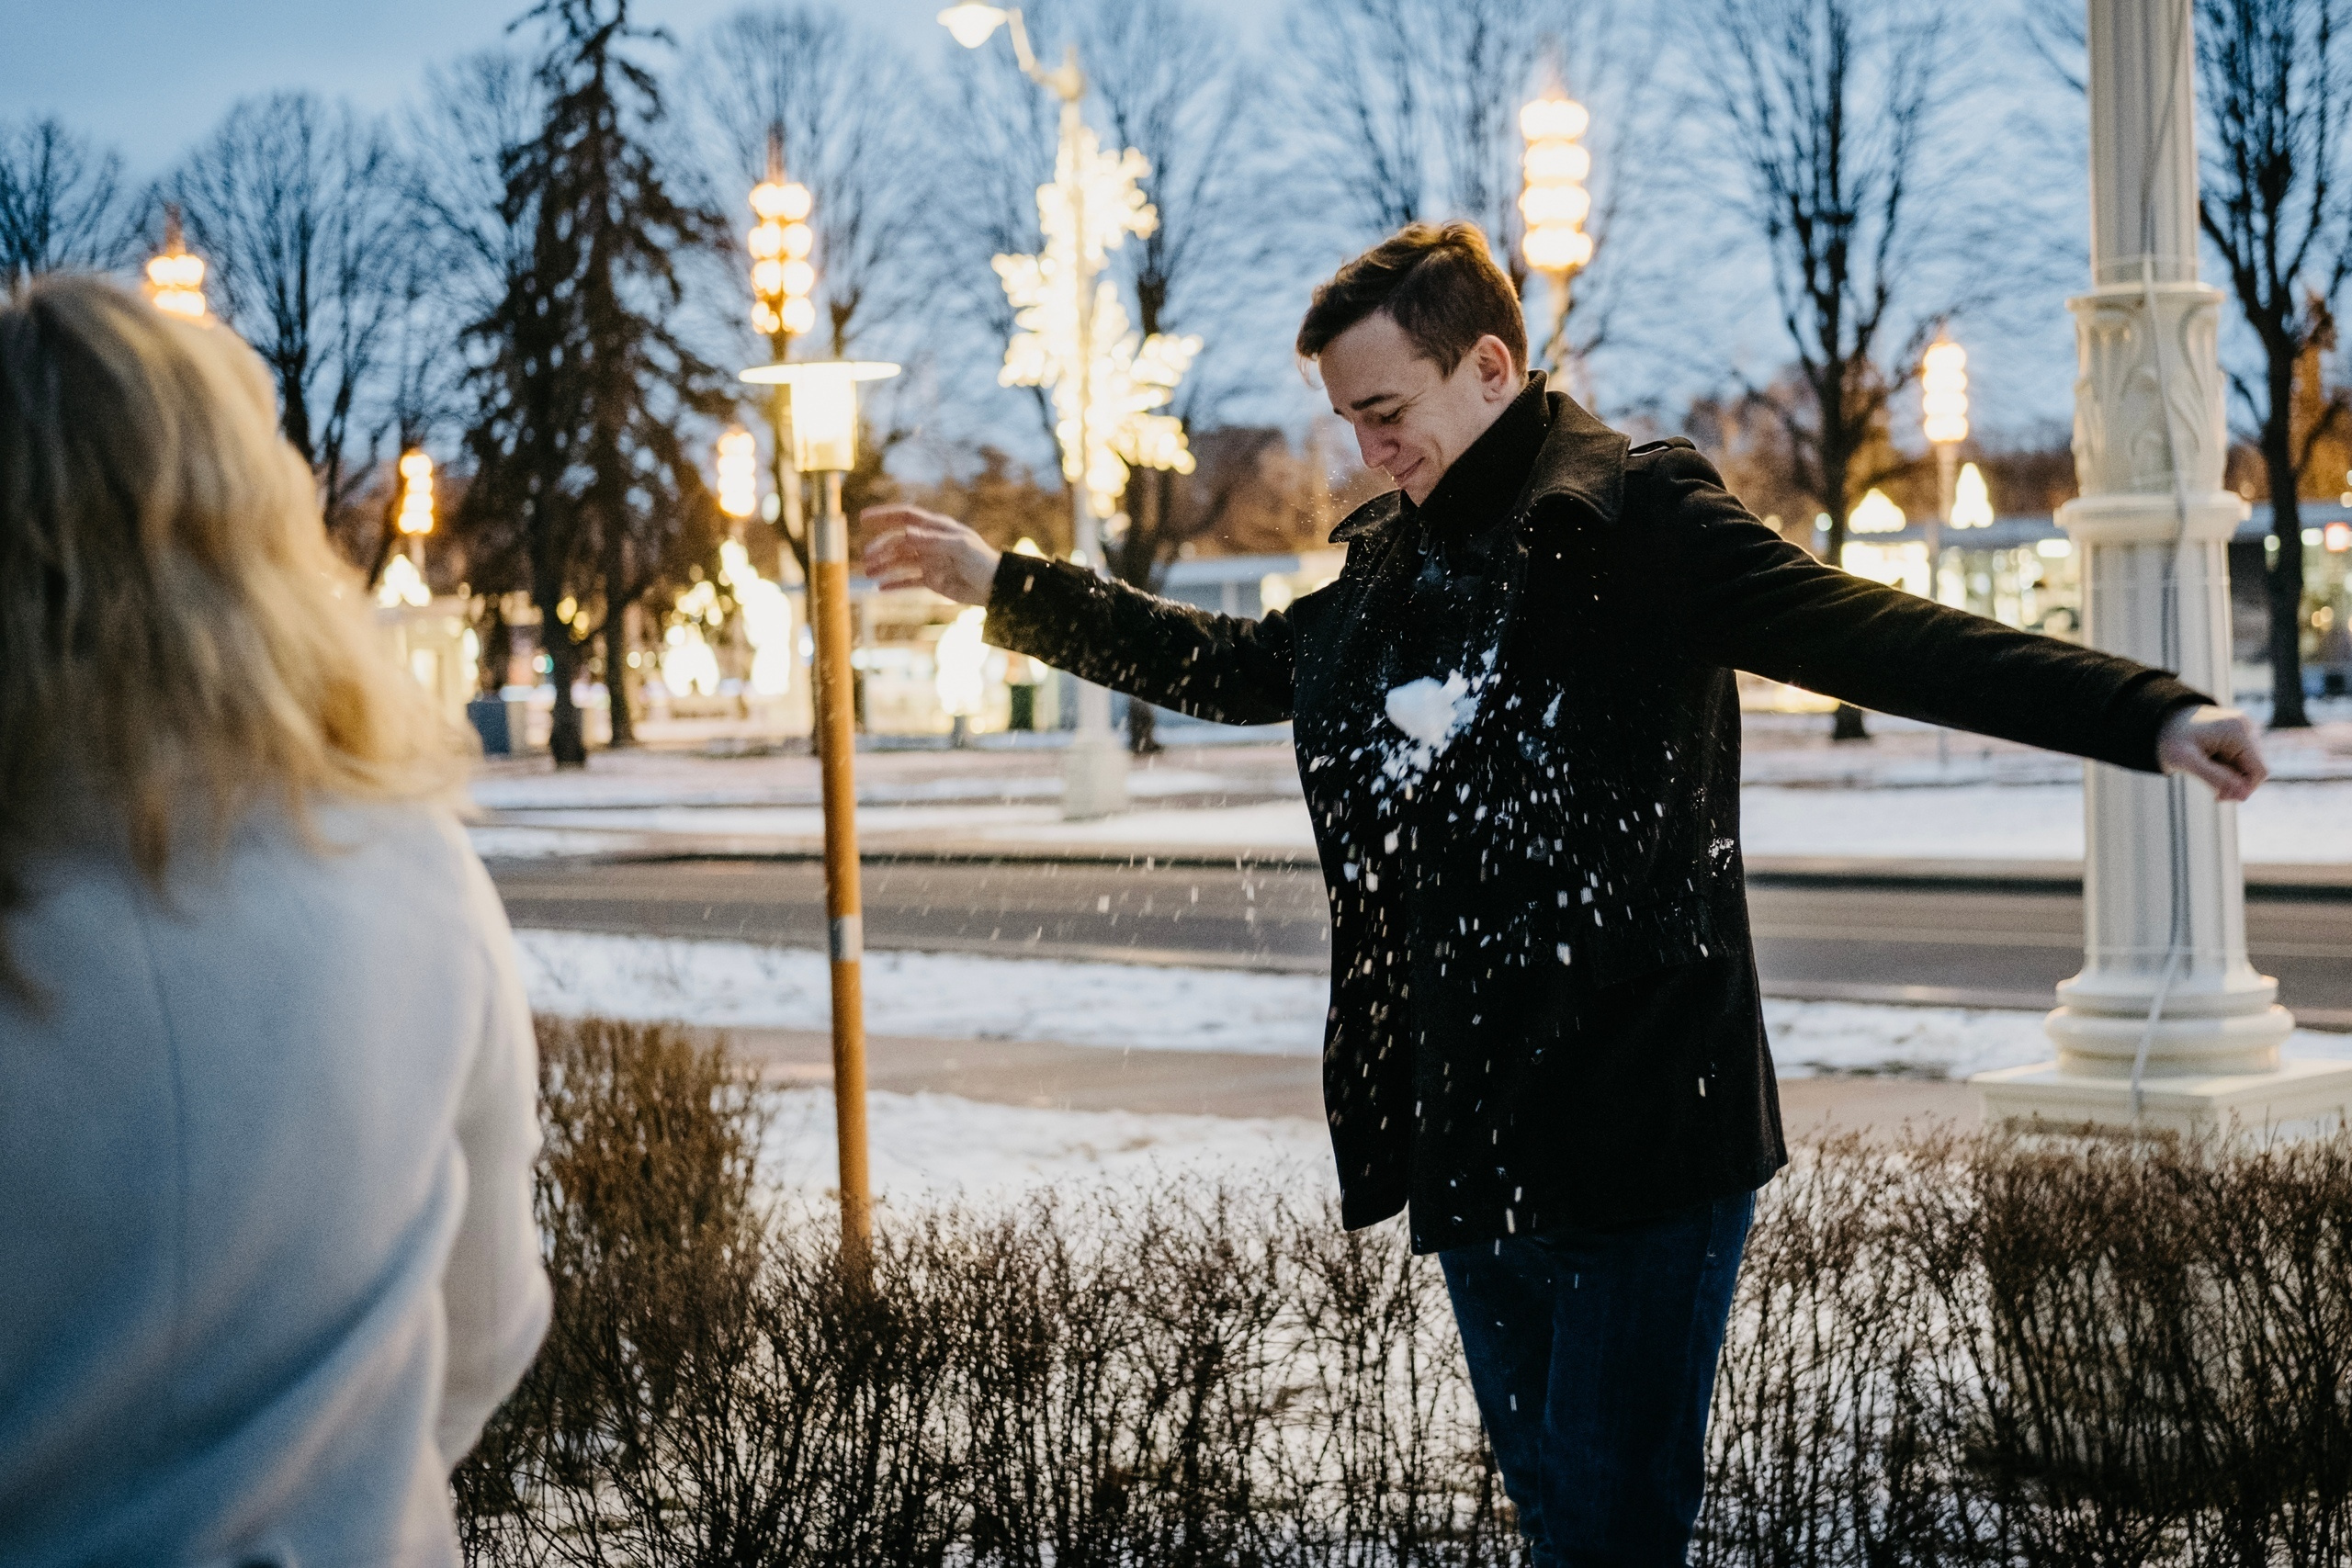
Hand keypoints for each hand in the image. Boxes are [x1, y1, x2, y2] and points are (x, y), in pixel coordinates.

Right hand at [860, 504, 1001, 605]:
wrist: (995, 587)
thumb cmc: (981, 561)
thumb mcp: (960, 547)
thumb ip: (932, 540)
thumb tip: (905, 533)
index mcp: (936, 528)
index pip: (905, 517)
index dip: (884, 515)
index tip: (863, 518)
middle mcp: (930, 542)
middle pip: (898, 542)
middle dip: (881, 548)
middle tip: (867, 557)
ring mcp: (929, 561)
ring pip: (900, 562)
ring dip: (884, 566)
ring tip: (869, 573)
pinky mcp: (932, 580)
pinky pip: (909, 581)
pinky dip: (895, 584)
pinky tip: (881, 588)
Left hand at [2156, 704, 2267, 801]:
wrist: (2165, 722)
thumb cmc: (2173, 740)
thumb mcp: (2185, 761)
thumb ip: (2214, 777)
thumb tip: (2244, 795)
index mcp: (2238, 731)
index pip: (2259, 772)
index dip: (2243, 789)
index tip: (2219, 796)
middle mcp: (2248, 727)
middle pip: (2255, 770)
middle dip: (2234, 782)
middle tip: (2207, 782)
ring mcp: (2247, 729)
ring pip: (2249, 766)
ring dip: (2230, 774)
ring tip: (2206, 766)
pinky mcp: (2242, 734)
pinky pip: (2243, 759)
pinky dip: (2228, 766)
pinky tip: (2210, 761)